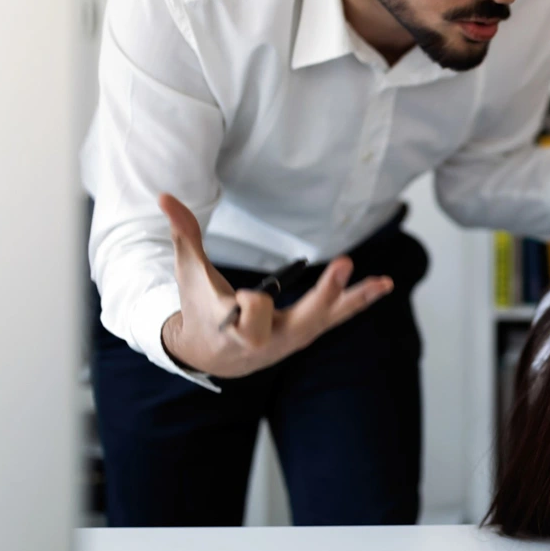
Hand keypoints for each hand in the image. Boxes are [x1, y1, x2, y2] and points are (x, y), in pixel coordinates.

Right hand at [158, 193, 393, 377]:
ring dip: (356, 298)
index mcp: (236, 331)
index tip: (245, 295)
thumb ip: (182, 235)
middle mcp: (270, 341)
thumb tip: (164, 197)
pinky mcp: (308, 332)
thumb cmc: (199, 307)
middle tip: (345, 263)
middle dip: (325, 293)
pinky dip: (358, 301)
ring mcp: (293, 338)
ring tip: (384, 282)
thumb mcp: (189, 273)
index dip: (251, 303)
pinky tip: (382, 285)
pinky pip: (337, 317)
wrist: (210, 353)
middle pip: (301, 319)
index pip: (253, 312)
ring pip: (328, 318)